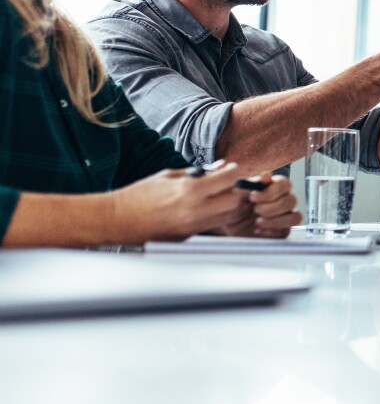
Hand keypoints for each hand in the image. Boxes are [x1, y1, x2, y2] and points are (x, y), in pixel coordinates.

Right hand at [108, 162, 252, 243]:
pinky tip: (208, 206)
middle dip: (236, 189)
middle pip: (235, 201)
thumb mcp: (169, 175)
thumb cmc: (140, 194)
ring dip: (230, 204)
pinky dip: (218, 215)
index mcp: (190, 191)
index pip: (228, 180)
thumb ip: (198, 172)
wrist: (118, 220)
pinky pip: (214, 225)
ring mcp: (194, 227)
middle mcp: (196, 211)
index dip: (234, 172)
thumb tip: (220, 166)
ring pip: (229, 216)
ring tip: (221, 194)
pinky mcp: (190, 237)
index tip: (232, 168)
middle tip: (229, 183)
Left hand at [218, 174, 300, 238]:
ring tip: (257, 222)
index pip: (285, 184)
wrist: (227, 225)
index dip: (271, 191)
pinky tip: (258, 230)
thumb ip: (252, 182)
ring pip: (295, 217)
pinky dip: (271, 232)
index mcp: (275, 187)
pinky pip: (286, 231)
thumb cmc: (234, 204)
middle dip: (271, 207)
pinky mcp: (283, 231)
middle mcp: (284, 200)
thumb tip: (266, 175)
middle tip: (255, 210)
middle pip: (291, 201)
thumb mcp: (238, 193)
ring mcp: (285, 217)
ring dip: (274, 220)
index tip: (252, 197)